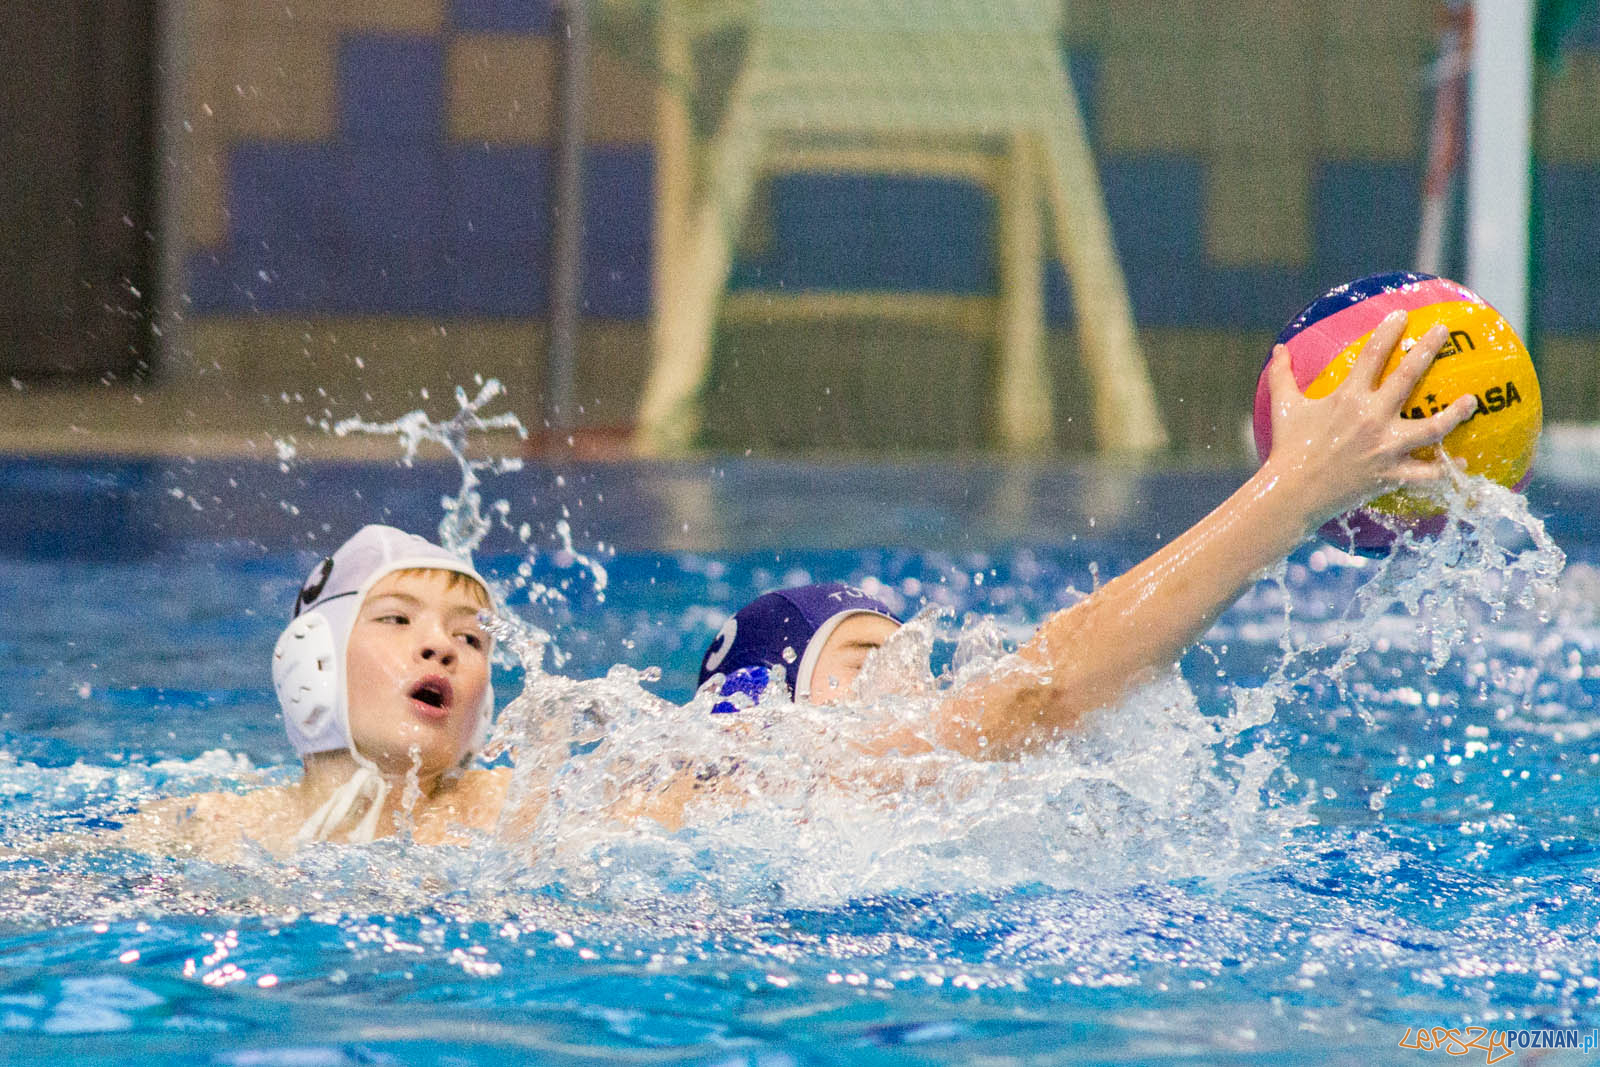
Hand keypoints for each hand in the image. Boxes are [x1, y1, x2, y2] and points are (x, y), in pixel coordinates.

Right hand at [1261, 309, 1477, 523]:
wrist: (1292, 493)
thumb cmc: (1287, 448)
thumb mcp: (1283, 407)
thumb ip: (1282, 376)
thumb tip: (1278, 349)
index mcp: (1348, 397)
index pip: (1372, 354)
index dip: (1389, 331)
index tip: (1403, 315)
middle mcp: (1372, 417)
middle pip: (1409, 376)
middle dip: (1429, 349)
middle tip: (1444, 331)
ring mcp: (1386, 447)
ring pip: (1432, 427)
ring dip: (1456, 413)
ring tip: (1471, 400)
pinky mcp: (1391, 474)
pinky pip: (1427, 474)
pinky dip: (1447, 470)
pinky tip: (1464, 463)